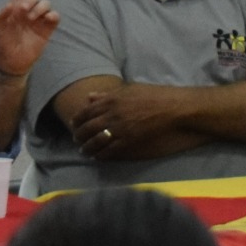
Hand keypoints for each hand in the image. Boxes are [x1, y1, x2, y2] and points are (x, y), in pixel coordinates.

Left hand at [0, 0, 60, 77]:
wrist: (10, 63)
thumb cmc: (0, 44)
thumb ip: (0, 16)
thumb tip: (11, 4)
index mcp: (14, 8)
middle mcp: (27, 11)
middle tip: (23, 10)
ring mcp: (38, 19)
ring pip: (45, 3)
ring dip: (40, 7)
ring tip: (33, 18)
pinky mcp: (47, 29)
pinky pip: (54, 16)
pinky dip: (52, 14)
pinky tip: (47, 19)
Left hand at [70, 83, 184, 159]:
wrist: (172, 108)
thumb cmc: (153, 95)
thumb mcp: (129, 89)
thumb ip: (107, 94)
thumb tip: (90, 97)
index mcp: (111, 99)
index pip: (86, 112)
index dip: (77, 120)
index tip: (73, 124)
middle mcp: (111, 114)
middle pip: (87, 128)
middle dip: (79, 135)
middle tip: (77, 140)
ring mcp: (119, 129)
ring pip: (95, 142)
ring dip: (87, 148)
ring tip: (84, 151)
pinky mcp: (128, 141)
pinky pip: (109, 151)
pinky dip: (101, 155)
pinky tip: (98, 156)